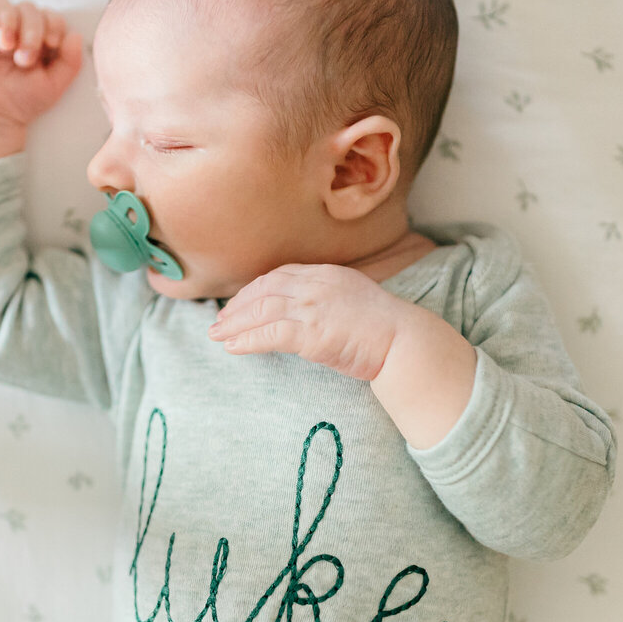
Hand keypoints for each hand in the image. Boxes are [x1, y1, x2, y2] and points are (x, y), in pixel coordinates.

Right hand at [0, 0, 84, 132]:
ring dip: (8, 17)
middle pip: (26, 6)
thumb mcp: (54, 84)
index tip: (51, 44)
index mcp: (33, 36)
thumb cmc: (21, 102)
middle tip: (24, 57)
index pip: (47, 14)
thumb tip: (75, 35)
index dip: (53, 23)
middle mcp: (11, 27)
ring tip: (5, 44)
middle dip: (31, 28)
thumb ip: (71, 61)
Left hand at [206, 264, 416, 380]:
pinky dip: (247, 340)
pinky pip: (270, 335)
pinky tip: (233, 348)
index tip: (238, 304)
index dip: (253, 290)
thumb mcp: (353, 299)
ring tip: (217, 335)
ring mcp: (314, 307)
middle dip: (238, 306)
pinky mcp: (312, 333)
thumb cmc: (384, 328)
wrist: (404, 342)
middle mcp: (316, 285)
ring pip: (262, 310)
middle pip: (264, 289)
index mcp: (326, 273)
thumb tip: (306, 311)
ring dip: (235, 324)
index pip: (279, 275)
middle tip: (219, 321)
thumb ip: (328, 298)